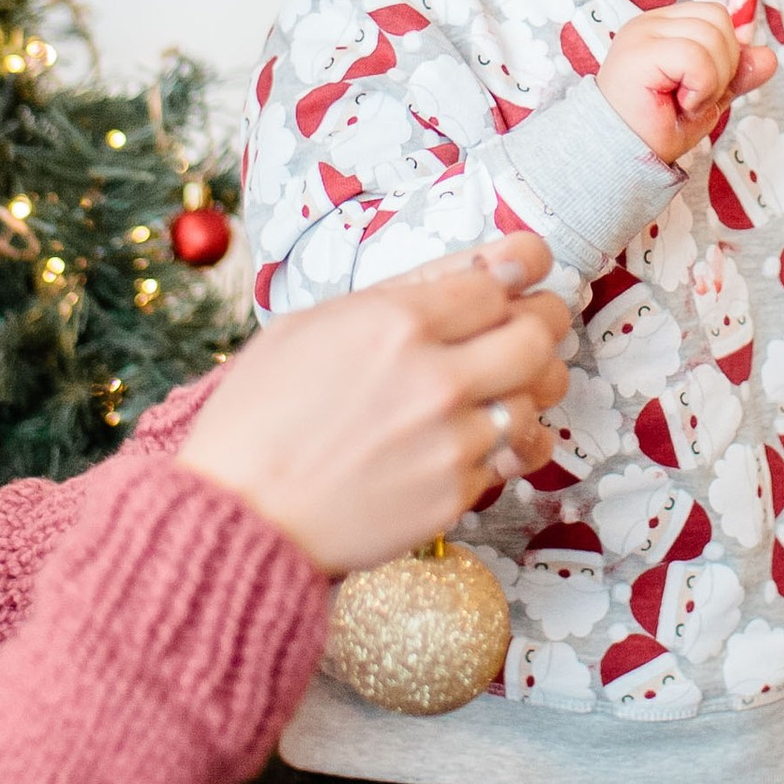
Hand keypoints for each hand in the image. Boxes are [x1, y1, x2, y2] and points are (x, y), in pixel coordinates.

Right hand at [177, 241, 569, 572]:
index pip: (501, 280)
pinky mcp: (454, 496)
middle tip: (532, 323)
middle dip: (544, 321)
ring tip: (506, 383)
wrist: (239, 517)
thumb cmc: (258, 415)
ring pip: (537, 400)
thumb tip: (475, 268)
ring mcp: (450, 442)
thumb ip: (398, 293)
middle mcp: (436, 379)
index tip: (528, 267)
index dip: (521, 269)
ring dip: (529, 387)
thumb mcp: (310, 325)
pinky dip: (504, 444)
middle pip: (538, 336)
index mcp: (396, 323)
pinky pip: (510, 458)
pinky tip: (479, 436)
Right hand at [598, 10, 776, 163]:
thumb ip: (736, 74)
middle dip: (723, 68)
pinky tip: (681, 104)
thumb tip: (769, 57)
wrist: (624, 159)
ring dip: (711, 82)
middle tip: (694, 98)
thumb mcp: (709, 97)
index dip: (726, 55)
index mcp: (665, 26)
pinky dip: (701, 87)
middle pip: (719, 20)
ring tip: (685, 102)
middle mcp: (650, 22)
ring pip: (711, 37)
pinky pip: (697, 57)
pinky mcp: (639, 51)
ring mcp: (642, 33)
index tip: (700, 89)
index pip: (716, 15)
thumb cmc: (657, 129)